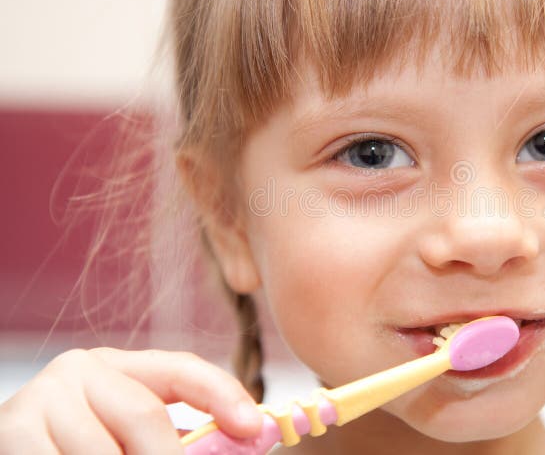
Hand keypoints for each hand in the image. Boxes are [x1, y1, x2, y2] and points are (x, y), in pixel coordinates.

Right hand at [0, 348, 263, 453]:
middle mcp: (79, 369)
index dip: (222, 394)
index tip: (252, 426)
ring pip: (106, 452)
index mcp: (118, 367)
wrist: (16, 453)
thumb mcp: (131, 443)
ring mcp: (42, 397)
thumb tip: (245, 440)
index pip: (181, 369)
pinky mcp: (13, 430)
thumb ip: (181, 440)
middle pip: (147, 416)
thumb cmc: (79, 452)